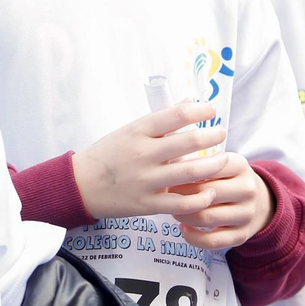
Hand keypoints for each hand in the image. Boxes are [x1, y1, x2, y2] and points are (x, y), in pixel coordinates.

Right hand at [71, 103, 228, 219]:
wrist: (80, 185)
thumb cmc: (108, 154)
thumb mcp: (130, 130)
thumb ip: (161, 119)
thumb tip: (188, 101)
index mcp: (139, 131)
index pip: (177, 114)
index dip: (200, 110)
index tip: (211, 110)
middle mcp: (144, 154)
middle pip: (189, 141)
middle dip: (213, 136)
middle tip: (221, 133)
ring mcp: (146, 180)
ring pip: (191, 172)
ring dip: (214, 164)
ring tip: (224, 159)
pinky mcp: (148, 204)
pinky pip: (181, 203)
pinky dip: (200, 198)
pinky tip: (210, 191)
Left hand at [177, 152, 273, 250]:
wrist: (261, 201)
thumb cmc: (230, 179)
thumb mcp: (222, 163)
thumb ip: (200, 162)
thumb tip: (169, 165)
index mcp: (240, 165)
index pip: (206, 168)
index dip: (183, 173)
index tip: (169, 176)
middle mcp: (247, 189)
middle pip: (204, 194)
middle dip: (181, 196)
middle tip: (167, 195)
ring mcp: (246, 214)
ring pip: (206, 218)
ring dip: (184, 216)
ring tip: (174, 210)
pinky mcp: (242, 235)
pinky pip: (213, 241)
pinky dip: (193, 237)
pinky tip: (184, 228)